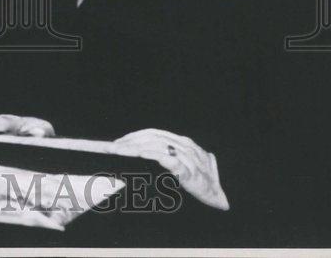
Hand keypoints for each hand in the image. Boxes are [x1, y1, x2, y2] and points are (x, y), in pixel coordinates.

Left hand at [107, 128, 228, 209]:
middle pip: (152, 137)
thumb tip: (140, 157)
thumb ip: (165, 160)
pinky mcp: (191, 174)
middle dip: (130, 141)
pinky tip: (143, 155)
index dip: (133, 136)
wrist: (218, 197)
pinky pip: (172, 162)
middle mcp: (184, 146)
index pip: (152, 133)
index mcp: (180, 142)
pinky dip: (157, 156)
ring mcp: (188, 158)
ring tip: (120, 150)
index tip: (115, 143)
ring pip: (159, 146)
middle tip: (111, 147)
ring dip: (137, 147)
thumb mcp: (179, 168)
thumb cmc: (198, 183)